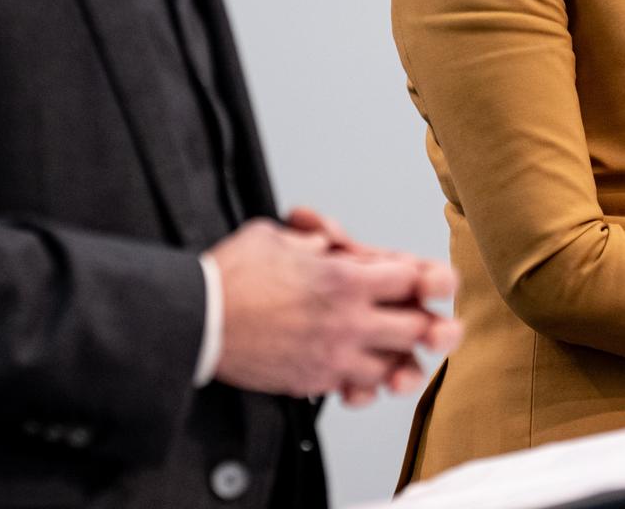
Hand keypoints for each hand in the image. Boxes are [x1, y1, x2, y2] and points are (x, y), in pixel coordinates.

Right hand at [206, 217, 461, 401]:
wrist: (198, 320)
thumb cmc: (232, 275)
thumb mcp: (279, 237)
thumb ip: (315, 243)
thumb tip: (329, 246)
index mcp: (343, 280)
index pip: (410, 279)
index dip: (422, 275)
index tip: (422, 277)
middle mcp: (347, 322)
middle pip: (416, 328)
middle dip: (425, 321)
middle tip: (426, 317)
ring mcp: (332, 357)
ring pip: (393, 367)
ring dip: (397, 354)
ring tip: (391, 343)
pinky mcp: (314, 382)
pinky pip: (356, 386)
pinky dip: (364, 379)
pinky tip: (357, 366)